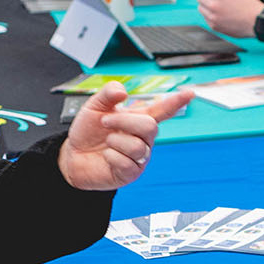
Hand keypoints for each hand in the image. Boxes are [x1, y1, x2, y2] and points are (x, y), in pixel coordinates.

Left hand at [57, 86, 193, 190]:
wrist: (73, 156)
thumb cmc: (87, 132)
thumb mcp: (94, 107)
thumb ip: (108, 94)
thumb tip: (123, 91)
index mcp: (138, 120)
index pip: (162, 110)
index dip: (176, 102)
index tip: (189, 93)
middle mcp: (143, 138)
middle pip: (150, 127)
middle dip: (124, 121)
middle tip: (105, 122)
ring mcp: (139, 157)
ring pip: (137, 146)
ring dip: (115, 140)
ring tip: (106, 141)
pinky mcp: (131, 173)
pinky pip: (127, 162)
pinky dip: (111, 157)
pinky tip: (106, 156)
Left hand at [195, 0, 263, 37]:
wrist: (257, 21)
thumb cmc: (248, 4)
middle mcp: (213, 5)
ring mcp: (213, 17)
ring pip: (201, 8)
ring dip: (206, 6)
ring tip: (217, 6)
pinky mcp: (214, 26)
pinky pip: (206, 18)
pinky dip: (210, 15)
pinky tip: (220, 14)